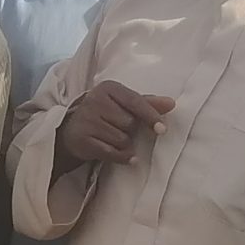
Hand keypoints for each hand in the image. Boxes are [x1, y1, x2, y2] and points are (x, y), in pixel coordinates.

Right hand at [54, 82, 174, 171]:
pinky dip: (122, 157)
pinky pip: (111, 153)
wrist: (73, 130)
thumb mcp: (123, 104)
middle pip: (129, 123)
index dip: (150, 116)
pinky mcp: (82, 140)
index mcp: (108, 88)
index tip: (161, 129)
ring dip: (124, 144)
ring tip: (113, 139)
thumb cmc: (104, 114)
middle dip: (130, 130)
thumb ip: (147, 103)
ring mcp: (87, 120)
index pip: (135, 102)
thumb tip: (171, 103)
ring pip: (122, 139)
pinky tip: (124, 156)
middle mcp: (95, 100)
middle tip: (119, 128)